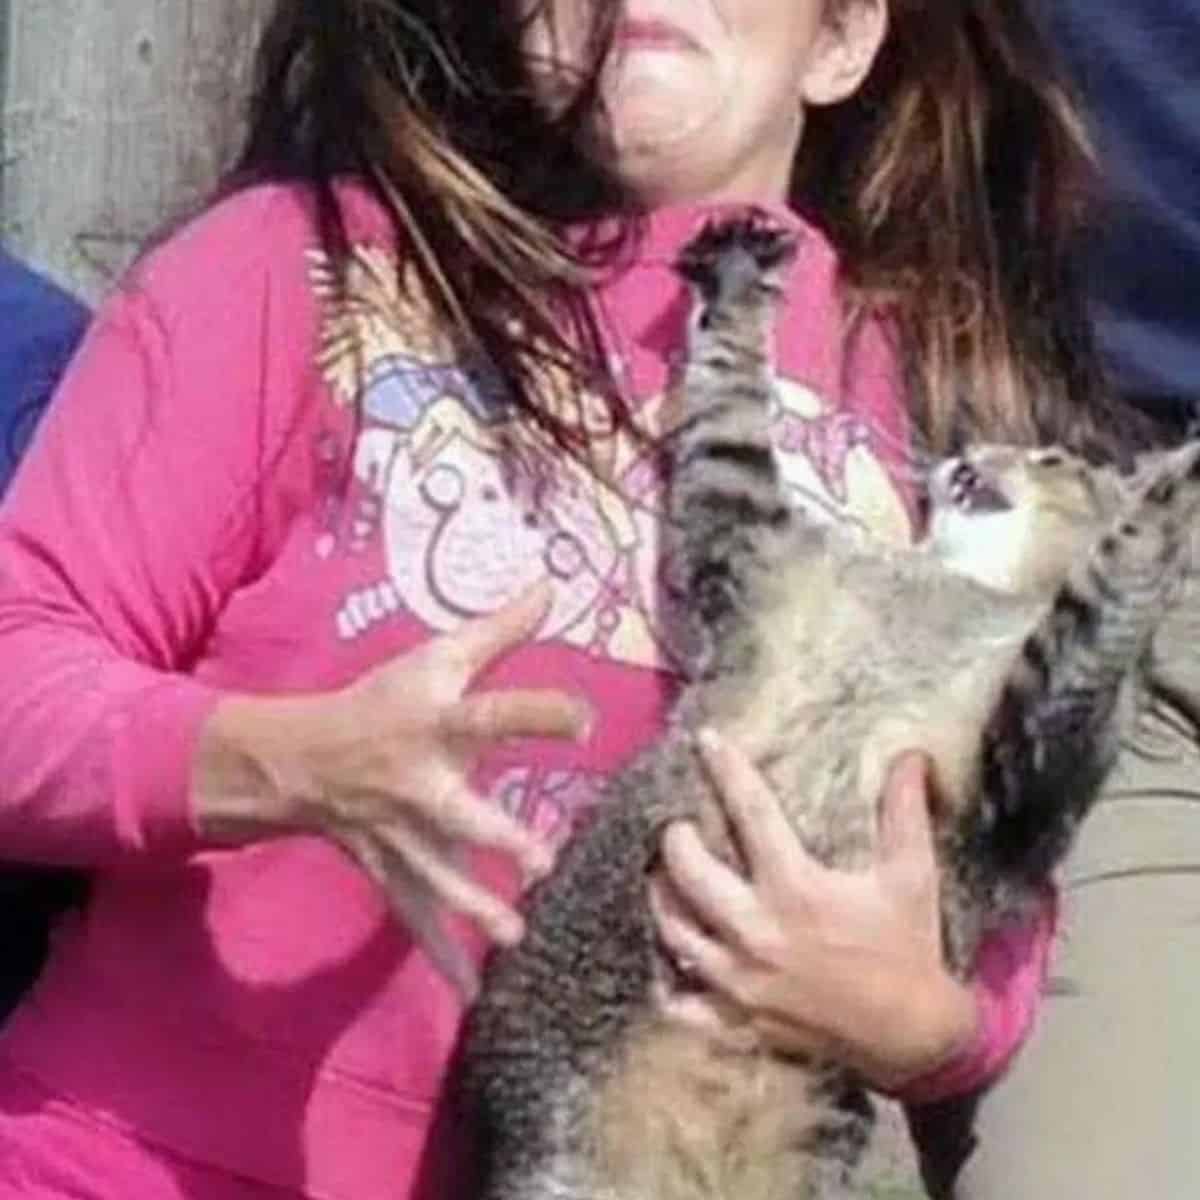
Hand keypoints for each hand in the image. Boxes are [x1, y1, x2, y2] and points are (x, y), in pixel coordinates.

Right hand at [195, 580, 590, 996]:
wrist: (300, 758)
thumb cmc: (381, 701)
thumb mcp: (434, 657)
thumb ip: (499, 628)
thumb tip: (554, 581)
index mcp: (435, 724)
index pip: (490, 714)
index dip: (536, 715)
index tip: (585, 719)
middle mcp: (418, 784)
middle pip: (456, 812)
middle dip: (492, 837)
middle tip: (540, 860)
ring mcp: (401, 836)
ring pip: (436, 876)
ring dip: (471, 907)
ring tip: (513, 936)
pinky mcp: (392, 872)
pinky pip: (416, 919)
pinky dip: (442, 959)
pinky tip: (474, 994)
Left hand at [649, 733, 976, 1090]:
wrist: (913, 1038)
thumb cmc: (908, 949)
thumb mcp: (911, 875)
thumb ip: (903, 811)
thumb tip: (911, 754)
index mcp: (797, 889)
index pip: (751, 812)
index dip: (726, 769)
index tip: (705, 740)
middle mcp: (758, 932)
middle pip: (688, 872)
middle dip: (674, 840)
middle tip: (677, 826)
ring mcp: (740, 981)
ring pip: (673, 931)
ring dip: (662, 897)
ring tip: (663, 876)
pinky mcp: (736, 1021)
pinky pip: (679, 1002)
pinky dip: (667, 979)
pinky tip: (667, 953)